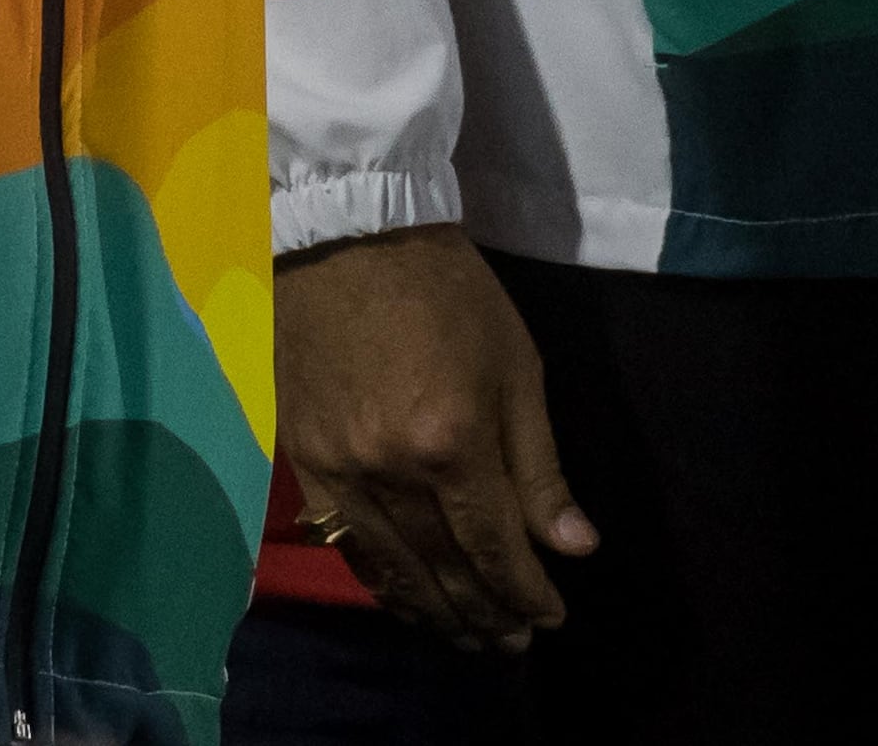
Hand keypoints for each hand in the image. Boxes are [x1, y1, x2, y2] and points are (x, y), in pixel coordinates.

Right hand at [271, 227, 592, 651]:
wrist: (348, 234)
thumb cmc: (447, 291)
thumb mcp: (516, 366)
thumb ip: (540, 467)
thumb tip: (573, 545)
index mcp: (453, 444)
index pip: (498, 550)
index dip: (528, 594)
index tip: (551, 617)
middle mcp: (392, 472)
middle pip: (447, 571)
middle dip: (488, 615)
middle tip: (513, 643)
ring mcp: (341, 471)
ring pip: (394, 570)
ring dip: (437, 613)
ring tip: (468, 637)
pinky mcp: (304, 461)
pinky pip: (346, 543)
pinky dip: (381, 581)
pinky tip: (406, 598)